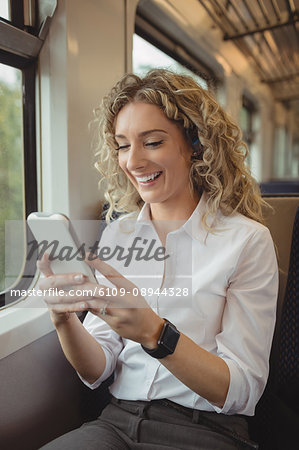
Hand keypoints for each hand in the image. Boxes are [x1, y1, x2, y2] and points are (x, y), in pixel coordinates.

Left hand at [37, 253, 163, 345]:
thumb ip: (117, 286)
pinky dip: (87, 306)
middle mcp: (127, 302)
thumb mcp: (132, 292)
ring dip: (82, 297)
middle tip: (73, 278)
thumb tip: (96, 276)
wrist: (149, 329)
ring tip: (70, 290)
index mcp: (132, 290)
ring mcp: (120, 314)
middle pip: (102, 291)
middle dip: (86, 285)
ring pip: (97, 303)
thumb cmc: (139, 307)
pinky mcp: (114, 324)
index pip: (113, 274)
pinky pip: (97, 313)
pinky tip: (78, 302)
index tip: (88, 256)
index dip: (99, 264)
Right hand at [37, 253, 86, 325]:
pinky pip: (66, 308)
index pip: (43, 266)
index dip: (43, 261)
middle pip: (54, 282)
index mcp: (47, 276)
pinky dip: (76, 306)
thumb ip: (69, 267)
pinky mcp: (54, 309)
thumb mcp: (67, 276)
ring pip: (61, 297)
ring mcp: (48, 299)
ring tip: (89, 293)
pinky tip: (85, 304)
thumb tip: (85, 256)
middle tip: (82, 277)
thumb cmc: (67, 287)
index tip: (47, 254)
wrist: (62, 307)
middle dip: (69, 279)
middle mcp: (44, 287)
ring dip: (77, 295)